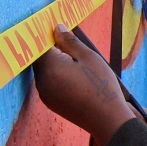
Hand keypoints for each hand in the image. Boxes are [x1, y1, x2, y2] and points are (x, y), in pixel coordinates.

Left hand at [33, 25, 134, 144]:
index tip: (56, 27)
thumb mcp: (88, 57)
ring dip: (53, 61)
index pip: (39, 44)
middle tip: (67, 41)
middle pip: (39, 57)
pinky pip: (48, 82)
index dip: (47, 33)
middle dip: (50, 47)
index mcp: (49, 67)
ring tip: (74, 59)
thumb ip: (69, 41)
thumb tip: (56, 28)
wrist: (107, 119)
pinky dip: (56, 74)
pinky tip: (72, 74)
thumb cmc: (100, 85)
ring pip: (43, 70)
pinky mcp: (50, 102)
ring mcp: (44, 94)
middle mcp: (41, 81)